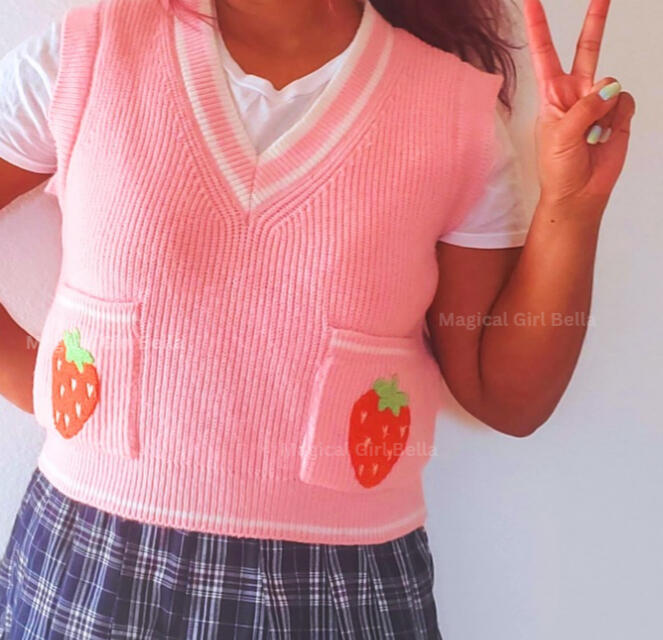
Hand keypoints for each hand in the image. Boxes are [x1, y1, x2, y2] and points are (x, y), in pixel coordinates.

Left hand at [524, 0, 635, 215]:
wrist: (579, 193)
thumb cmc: (558, 168)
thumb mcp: (560, 136)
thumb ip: (583, 108)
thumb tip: (610, 87)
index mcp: (552, 94)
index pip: (544, 53)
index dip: (538, 27)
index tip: (529, 0)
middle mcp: (576, 91)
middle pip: (588, 47)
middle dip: (596, 20)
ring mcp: (599, 100)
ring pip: (611, 84)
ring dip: (603, 111)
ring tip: (590, 137)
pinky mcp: (619, 112)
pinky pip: (626, 101)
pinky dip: (618, 119)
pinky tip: (605, 136)